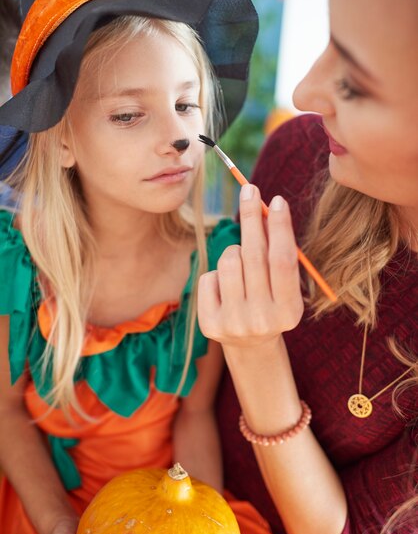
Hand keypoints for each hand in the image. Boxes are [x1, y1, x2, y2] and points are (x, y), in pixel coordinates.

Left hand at [198, 185, 303, 349]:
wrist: (250, 345)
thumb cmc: (270, 302)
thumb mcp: (283, 286)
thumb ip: (278, 254)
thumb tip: (267, 209)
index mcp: (289, 312)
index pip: (283, 261)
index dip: (280, 228)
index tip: (277, 201)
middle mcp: (262, 320)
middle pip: (254, 256)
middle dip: (251, 217)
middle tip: (249, 189)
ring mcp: (234, 323)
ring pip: (228, 260)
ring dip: (234, 250)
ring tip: (241, 261)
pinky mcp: (209, 324)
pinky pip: (209, 277)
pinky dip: (217, 274)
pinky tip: (226, 289)